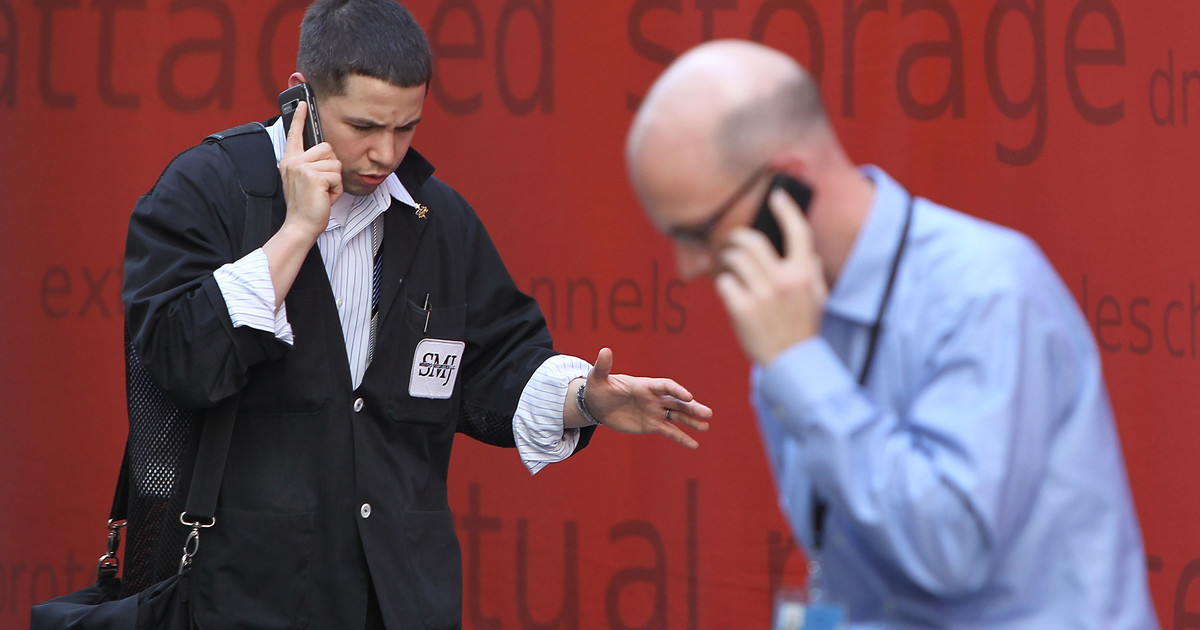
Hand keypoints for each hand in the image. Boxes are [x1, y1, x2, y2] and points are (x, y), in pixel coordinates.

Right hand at [278, 100, 342, 239]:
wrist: (300, 225)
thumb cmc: (306, 205)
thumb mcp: (303, 180)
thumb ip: (308, 164)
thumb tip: (323, 152)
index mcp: (290, 160)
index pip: (295, 134)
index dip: (298, 117)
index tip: (302, 103)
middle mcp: (293, 161)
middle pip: (327, 148)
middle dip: (331, 167)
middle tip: (321, 185)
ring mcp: (302, 167)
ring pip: (335, 163)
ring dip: (335, 180)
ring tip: (322, 192)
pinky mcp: (314, 176)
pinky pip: (337, 175)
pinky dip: (336, 189)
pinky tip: (325, 197)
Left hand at [580, 348, 712, 448]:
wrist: (596, 405)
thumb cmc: (598, 387)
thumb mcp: (597, 377)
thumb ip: (603, 366)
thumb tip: (605, 350)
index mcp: (645, 385)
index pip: (666, 386)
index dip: (677, 391)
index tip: (688, 397)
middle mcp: (654, 398)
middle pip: (677, 402)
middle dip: (692, 407)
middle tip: (708, 413)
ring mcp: (654, 411)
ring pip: (677, 416)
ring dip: (692, 421)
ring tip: (706, 427)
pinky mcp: (651, 425)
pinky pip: (670, 431)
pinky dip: (682, 438)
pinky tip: (694, 445)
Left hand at [714, 188, 827, 364]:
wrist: (793, 362)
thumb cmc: (804, 329)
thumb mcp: (818, 298)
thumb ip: (812, 271)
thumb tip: (807, 250)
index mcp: (804, 275)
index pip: (798, 231)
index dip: (787, 209)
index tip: (777, 196)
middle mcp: (784, 281)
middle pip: (753, 242)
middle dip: (738, 237)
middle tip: (733, 241)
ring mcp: (762, 295)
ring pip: (735, 260)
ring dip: (728, 260)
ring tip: (729, 267)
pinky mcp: (742, 309)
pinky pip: (725, 283)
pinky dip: (725, 284)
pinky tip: (730, 291)